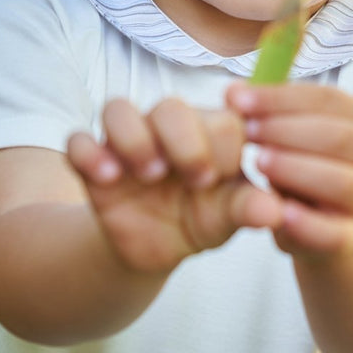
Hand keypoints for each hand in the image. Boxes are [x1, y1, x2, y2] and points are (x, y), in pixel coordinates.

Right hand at [67, 96, 281, 272]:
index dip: (224, 147)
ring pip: (118, 110)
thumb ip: (248, 210)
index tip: (218, 179)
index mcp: (210, 133)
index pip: (221, 117)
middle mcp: (167, 127)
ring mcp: (127, 140)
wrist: (156, 247)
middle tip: (194, 180)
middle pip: (171, 106)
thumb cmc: (201, 219)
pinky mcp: (93, 161)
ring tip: (150, 176)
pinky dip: (88, 155)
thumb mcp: (227, 219)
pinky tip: (107, 178)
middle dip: (184, 141)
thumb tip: (274, 212)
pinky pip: (78, 141)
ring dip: (134, 140)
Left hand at [226, 82, 352, 259]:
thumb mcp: (289, 138)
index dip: (281, 98)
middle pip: (339, 136)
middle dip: (287, 130)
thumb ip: (265, 114)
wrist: (326, 228)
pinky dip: (308, 223)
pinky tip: (279, 212)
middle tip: (247, 131)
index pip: (328, 99)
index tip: (238, 100)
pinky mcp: (351, 238)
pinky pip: (334, 232)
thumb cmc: (305, 170)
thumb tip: (232, 91)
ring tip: (258, 163)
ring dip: (297, 169)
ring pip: (342, 181)